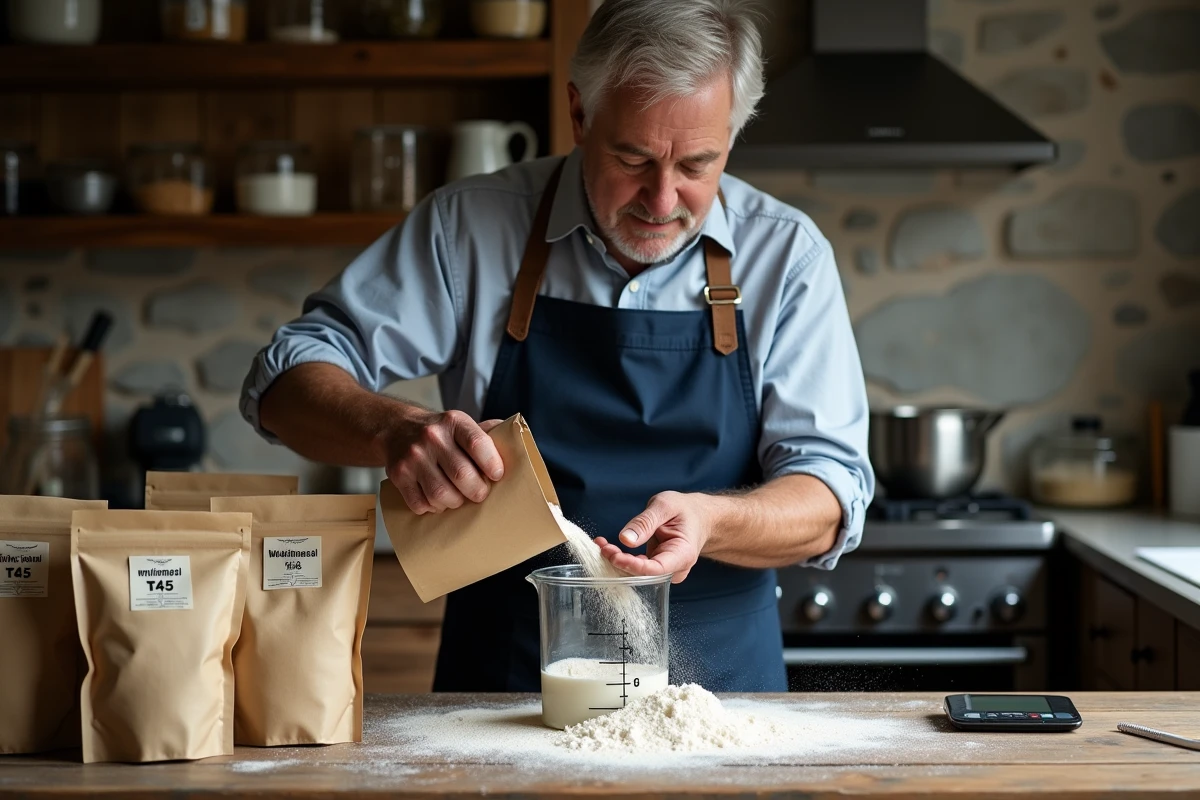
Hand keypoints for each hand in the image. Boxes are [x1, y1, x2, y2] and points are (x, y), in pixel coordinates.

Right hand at [386, 410, 504, 513]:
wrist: (397, 428)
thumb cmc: (440, 432)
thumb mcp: (462, 423)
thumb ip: (486, 434)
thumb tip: (516, 444)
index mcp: (454, 422)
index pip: (478, 444)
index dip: (492, 465)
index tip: (497, 476)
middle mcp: (432, 437)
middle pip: (462, 475)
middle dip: (477, 491)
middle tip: (479, 494)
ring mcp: (413, 456)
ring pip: (441, 494)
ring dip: (454, 502)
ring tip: (458, 498)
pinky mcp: (398, 475)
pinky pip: (420, 504)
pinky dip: (432, 507)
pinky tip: (436, 499)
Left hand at [594, 491, 713, 583]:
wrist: (698, 516)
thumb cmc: (685, 510)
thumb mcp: (665, 506)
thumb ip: (645, 522)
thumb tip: (625, 539)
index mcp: (683, 555)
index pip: (656, 569)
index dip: (633, 566)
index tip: (614, 556)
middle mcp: (675, 568)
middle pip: (643, 574)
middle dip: (620, 562)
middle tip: (603, 546)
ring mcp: (665, 570)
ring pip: (637, 572)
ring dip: (617, 560)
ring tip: (602, 544)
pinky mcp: (655, 567)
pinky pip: (636, 567)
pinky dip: (621, 557)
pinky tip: (608, 547)